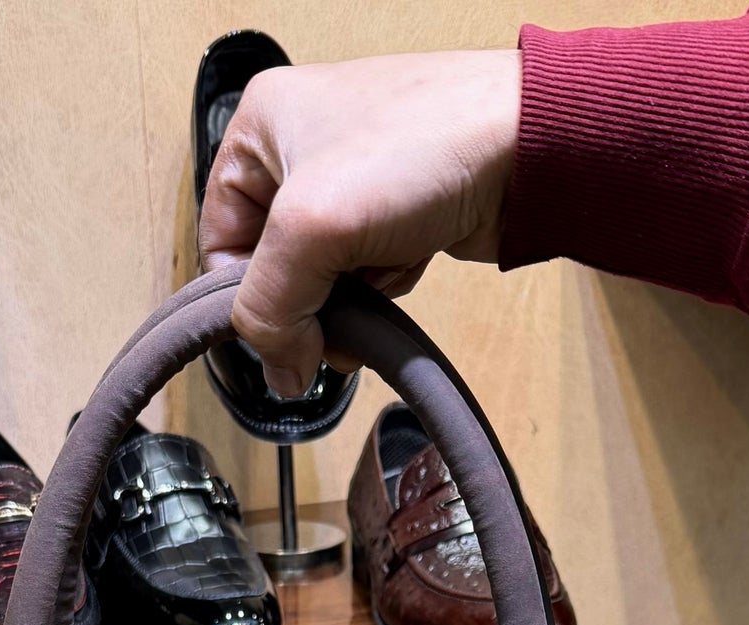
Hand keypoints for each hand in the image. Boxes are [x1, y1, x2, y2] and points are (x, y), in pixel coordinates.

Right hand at [199, 50, 521, 396]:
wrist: (529, 144)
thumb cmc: (423, 146)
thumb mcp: (312, 228)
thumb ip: (270, 307)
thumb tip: (280, 373)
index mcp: (261, 127)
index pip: (219, 239)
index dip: (243, 298)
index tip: (277, 340)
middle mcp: (301, 147)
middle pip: (271, 265)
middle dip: (304, 302)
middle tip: (330, 326)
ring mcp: (352, 180)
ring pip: (322, 276)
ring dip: (348, 298)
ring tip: (379, 282)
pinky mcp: (397, 211)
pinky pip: (367, 273)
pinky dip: (383, 285)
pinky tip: (407, 264)